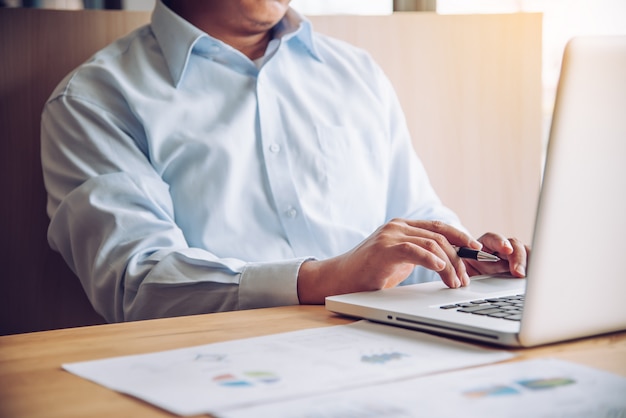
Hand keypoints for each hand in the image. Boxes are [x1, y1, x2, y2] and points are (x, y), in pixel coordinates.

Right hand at [297, 219, 482, 303]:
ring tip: (455, 282)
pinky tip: (440, 269)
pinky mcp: (383, 249)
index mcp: (402, 227)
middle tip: (465, 279)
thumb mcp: (398, 262)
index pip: (439, 227)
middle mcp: (397, 226)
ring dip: (449, 265)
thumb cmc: (367, 274)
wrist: (337, 279)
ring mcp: (390, 235)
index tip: (477, 251)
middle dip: (458, 257)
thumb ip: (418, 255)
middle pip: (439, 236)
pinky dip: (430, 259)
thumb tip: (447, 262)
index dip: (461, 237)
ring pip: (431, 244)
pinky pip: (414, 250)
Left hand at [463, 232, 529, 277]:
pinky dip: (535, 271)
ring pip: (526, 255)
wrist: (467, 281)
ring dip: (529, 265)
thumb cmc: (462, 271)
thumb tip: (459, 274)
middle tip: (518, 272)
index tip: (505, 249)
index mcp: (483, 245)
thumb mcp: (459, 268)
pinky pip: (531, 267)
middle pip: (514, 246)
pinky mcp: (520, 269)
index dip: (500, 242)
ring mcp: (512, 259)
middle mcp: (500, 250)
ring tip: (529, 277)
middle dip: (518, 258)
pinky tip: (537, 280)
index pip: (493, 239)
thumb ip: (460, 268)